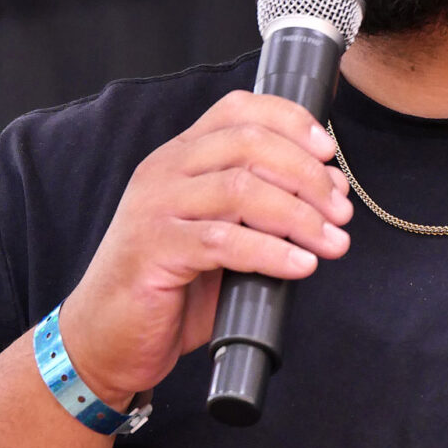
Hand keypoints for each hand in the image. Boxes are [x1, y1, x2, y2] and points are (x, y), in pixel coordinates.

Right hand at [58, 91, 351, 405]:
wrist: (106, 337)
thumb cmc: (169, 287)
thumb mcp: (221, 235)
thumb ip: (263, 211)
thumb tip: (329, 196)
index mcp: (181, 157)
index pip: (238, 110)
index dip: (291, 122)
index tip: (329, 152)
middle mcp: (164, 171)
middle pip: (248, 145)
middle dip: (307, 175)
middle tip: (341, 210)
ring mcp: (155, 208)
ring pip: (241, 189)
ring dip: (299, 215)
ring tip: (332, 242)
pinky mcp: (153, 250)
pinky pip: (223, 241)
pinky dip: (271, 252)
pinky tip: (301, 266)